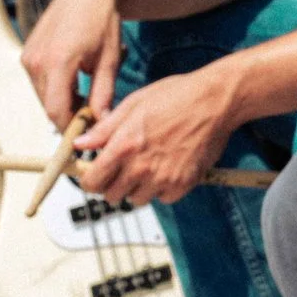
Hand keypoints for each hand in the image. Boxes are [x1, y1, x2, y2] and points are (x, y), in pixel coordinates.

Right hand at [20, 0, 122, 126]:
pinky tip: (75, 83)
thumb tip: (101, 123)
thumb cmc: (103, 21)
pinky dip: (55, 88)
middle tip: (93, 117)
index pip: (56, 112)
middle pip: (48, 106)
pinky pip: (39, 82)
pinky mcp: (27, 52)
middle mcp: (36, 61)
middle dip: (69, 116)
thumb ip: (103, 94)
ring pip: (43, 95)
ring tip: (87, 97)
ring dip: (62, 102)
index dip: (71, 128)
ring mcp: (28, 56)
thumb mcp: (109, 60)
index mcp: (57, 63)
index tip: (88, 135)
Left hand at [75, 68, 240, 206]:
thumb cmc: (177, 96)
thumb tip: (80, 144)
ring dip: (138, 188)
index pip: (92, 182)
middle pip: (112, 196)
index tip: (95, 174)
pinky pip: (163, 198)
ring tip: (149, 166)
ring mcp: (163, 178)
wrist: (216, 100)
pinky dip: (163, 189)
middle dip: (114, 184)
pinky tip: (169, 169)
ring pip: (137, 200)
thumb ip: (104, 129)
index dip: (90, 179)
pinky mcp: (183, 184)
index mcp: (124, 146)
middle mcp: (141, 167)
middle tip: (125, 168)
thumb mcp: (134, 104)